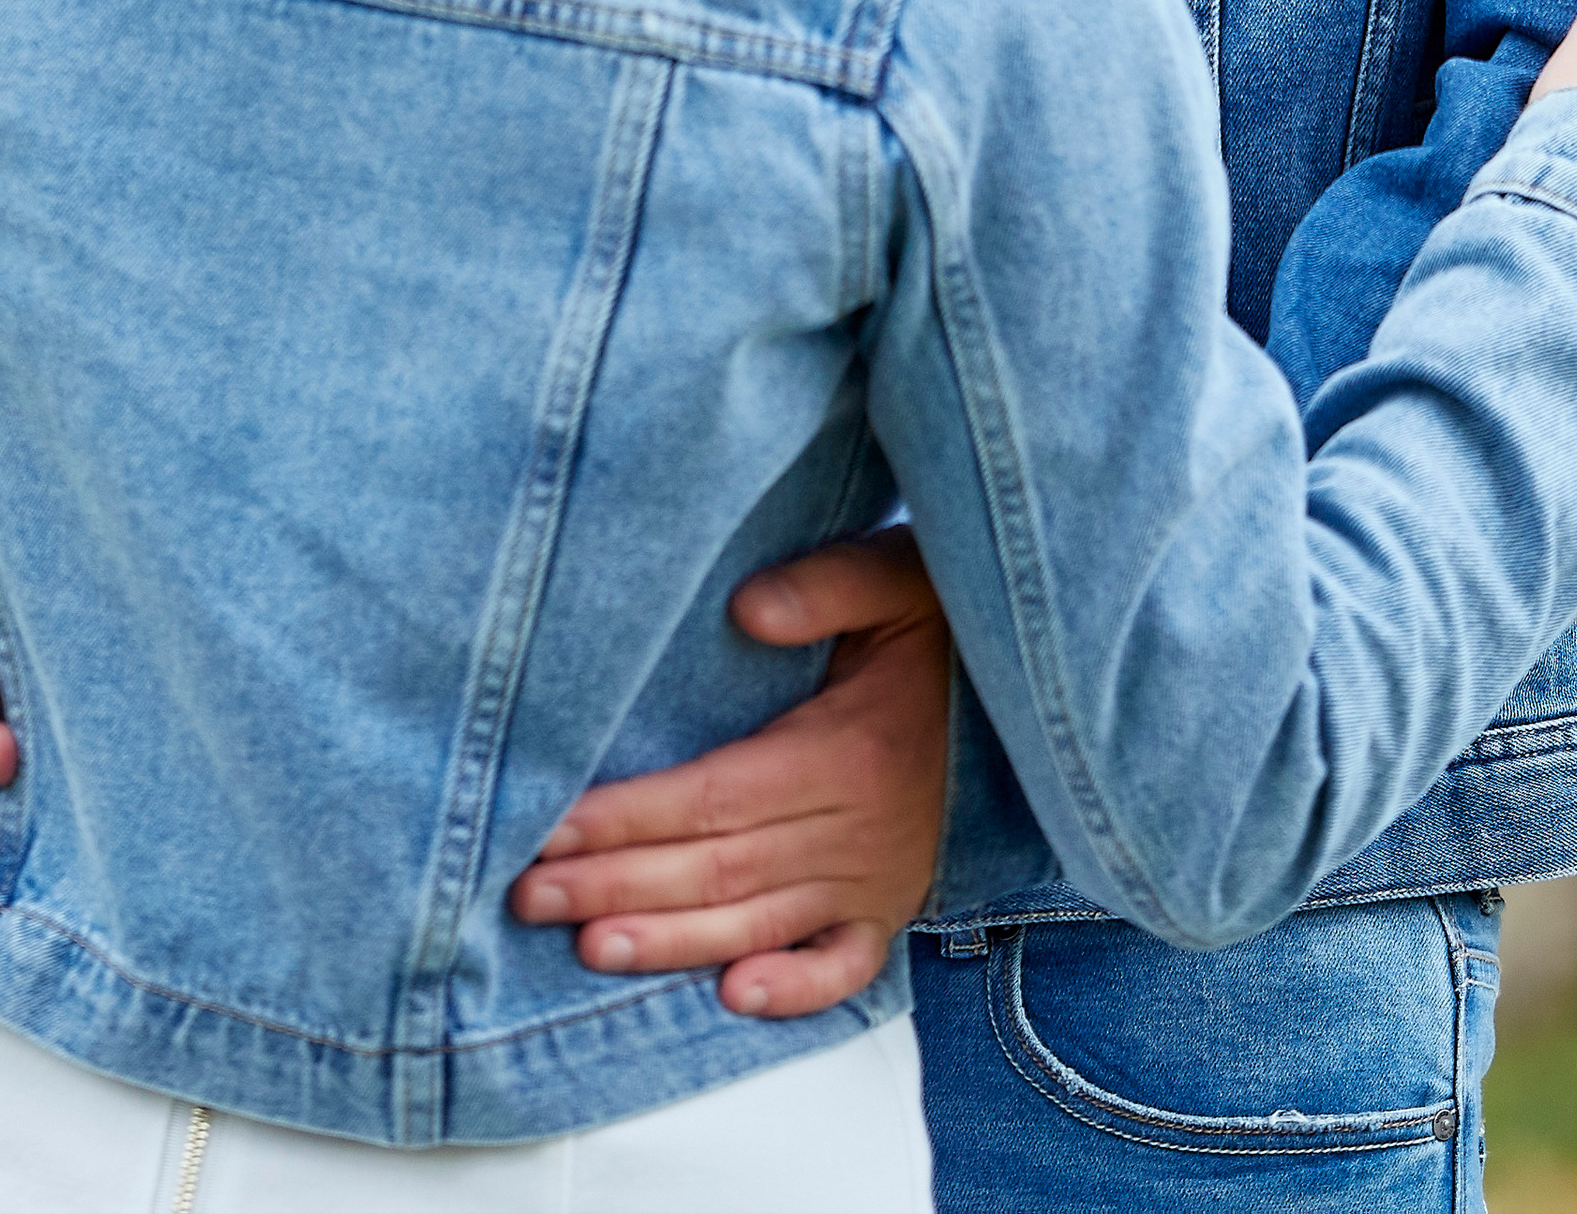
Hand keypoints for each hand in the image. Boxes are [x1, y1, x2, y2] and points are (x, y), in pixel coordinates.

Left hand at [508, 528, 949, 1019]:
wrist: (1048, 686)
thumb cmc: (958, 622)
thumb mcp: (902, 578)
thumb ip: (825, 586)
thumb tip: (744, 610)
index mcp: (846, 751)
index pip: (712, 797)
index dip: (627, 816)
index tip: (550, 825)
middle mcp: (857, 828)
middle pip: (716, 868)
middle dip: (616, 882)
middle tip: (528, 894)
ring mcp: (879, 876)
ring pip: (759, 921)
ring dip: (671, 941)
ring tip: (592, 948)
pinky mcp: (897, 902)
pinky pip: (845, 963)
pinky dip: (793, 989)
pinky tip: (735, 997)